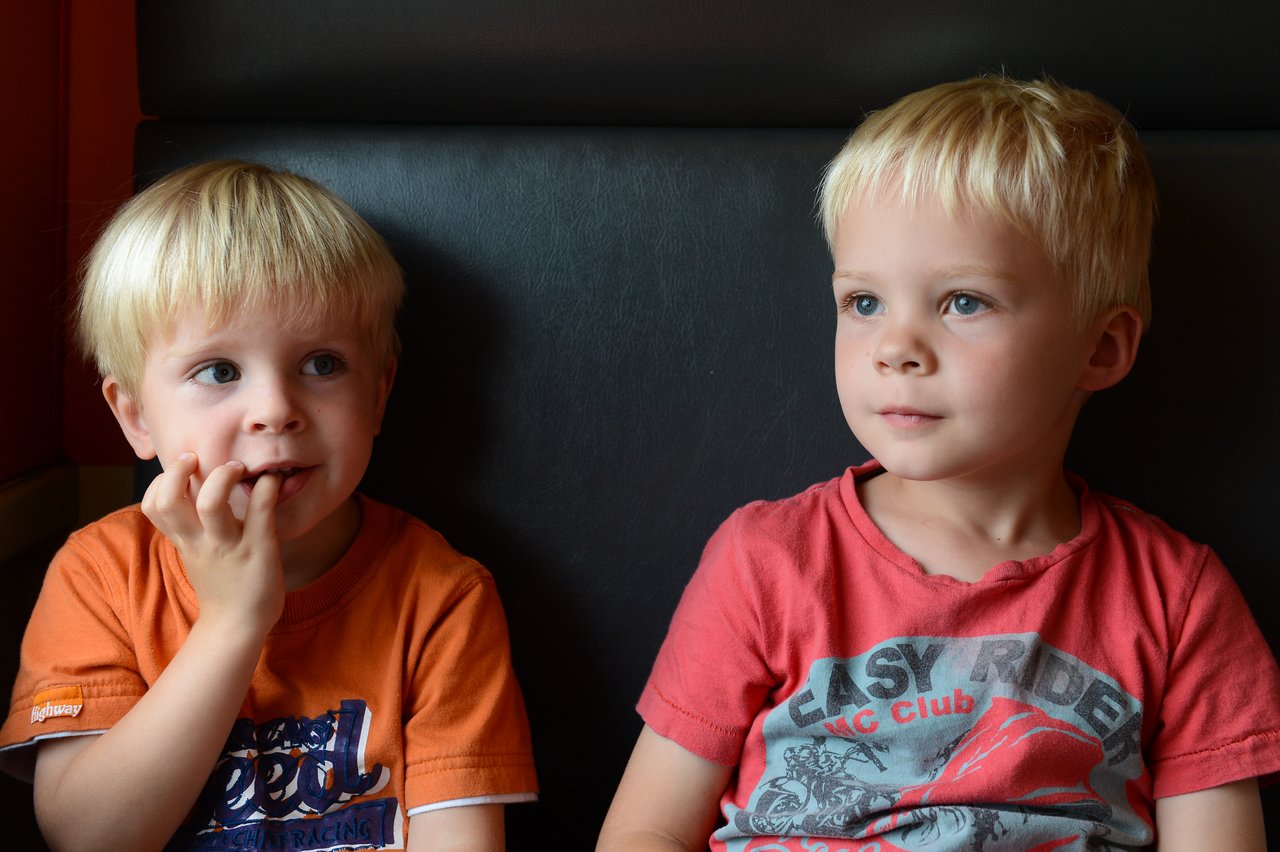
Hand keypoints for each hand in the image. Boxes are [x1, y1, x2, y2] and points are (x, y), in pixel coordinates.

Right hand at [141, 452, 284, 635]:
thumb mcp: (195, 556)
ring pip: (211, 503)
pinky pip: (260, 512)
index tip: (179, 470)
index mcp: (184, 541)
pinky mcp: (259, 548)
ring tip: (237, 467)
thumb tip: (191, 494)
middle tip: (198, 460)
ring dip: (222, 475)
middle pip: (170, 500)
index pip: (153, 506)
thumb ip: (189, 528)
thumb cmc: (222, 585)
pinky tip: (273, 481)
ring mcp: (229, 545)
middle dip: (178, 472)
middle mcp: (200, 541)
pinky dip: (266, 488)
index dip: (159, 482)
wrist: (239, 626)